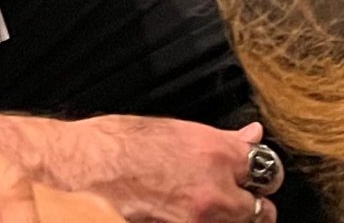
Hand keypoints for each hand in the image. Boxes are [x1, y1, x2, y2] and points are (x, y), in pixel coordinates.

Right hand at [0, 107, 276, 222]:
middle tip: (240, 199)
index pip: (264, 167)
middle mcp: (213, 190)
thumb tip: (248, 137)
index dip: (257, 171)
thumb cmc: (115, 144)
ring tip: (212, 209)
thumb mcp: (174, 129)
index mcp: (216, 153)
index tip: (253, 173)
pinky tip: (187, 214)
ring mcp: (196, 219)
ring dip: (231, 217)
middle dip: (252, 204)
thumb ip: (219, 140)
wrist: (79, 169)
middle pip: (259, 209)